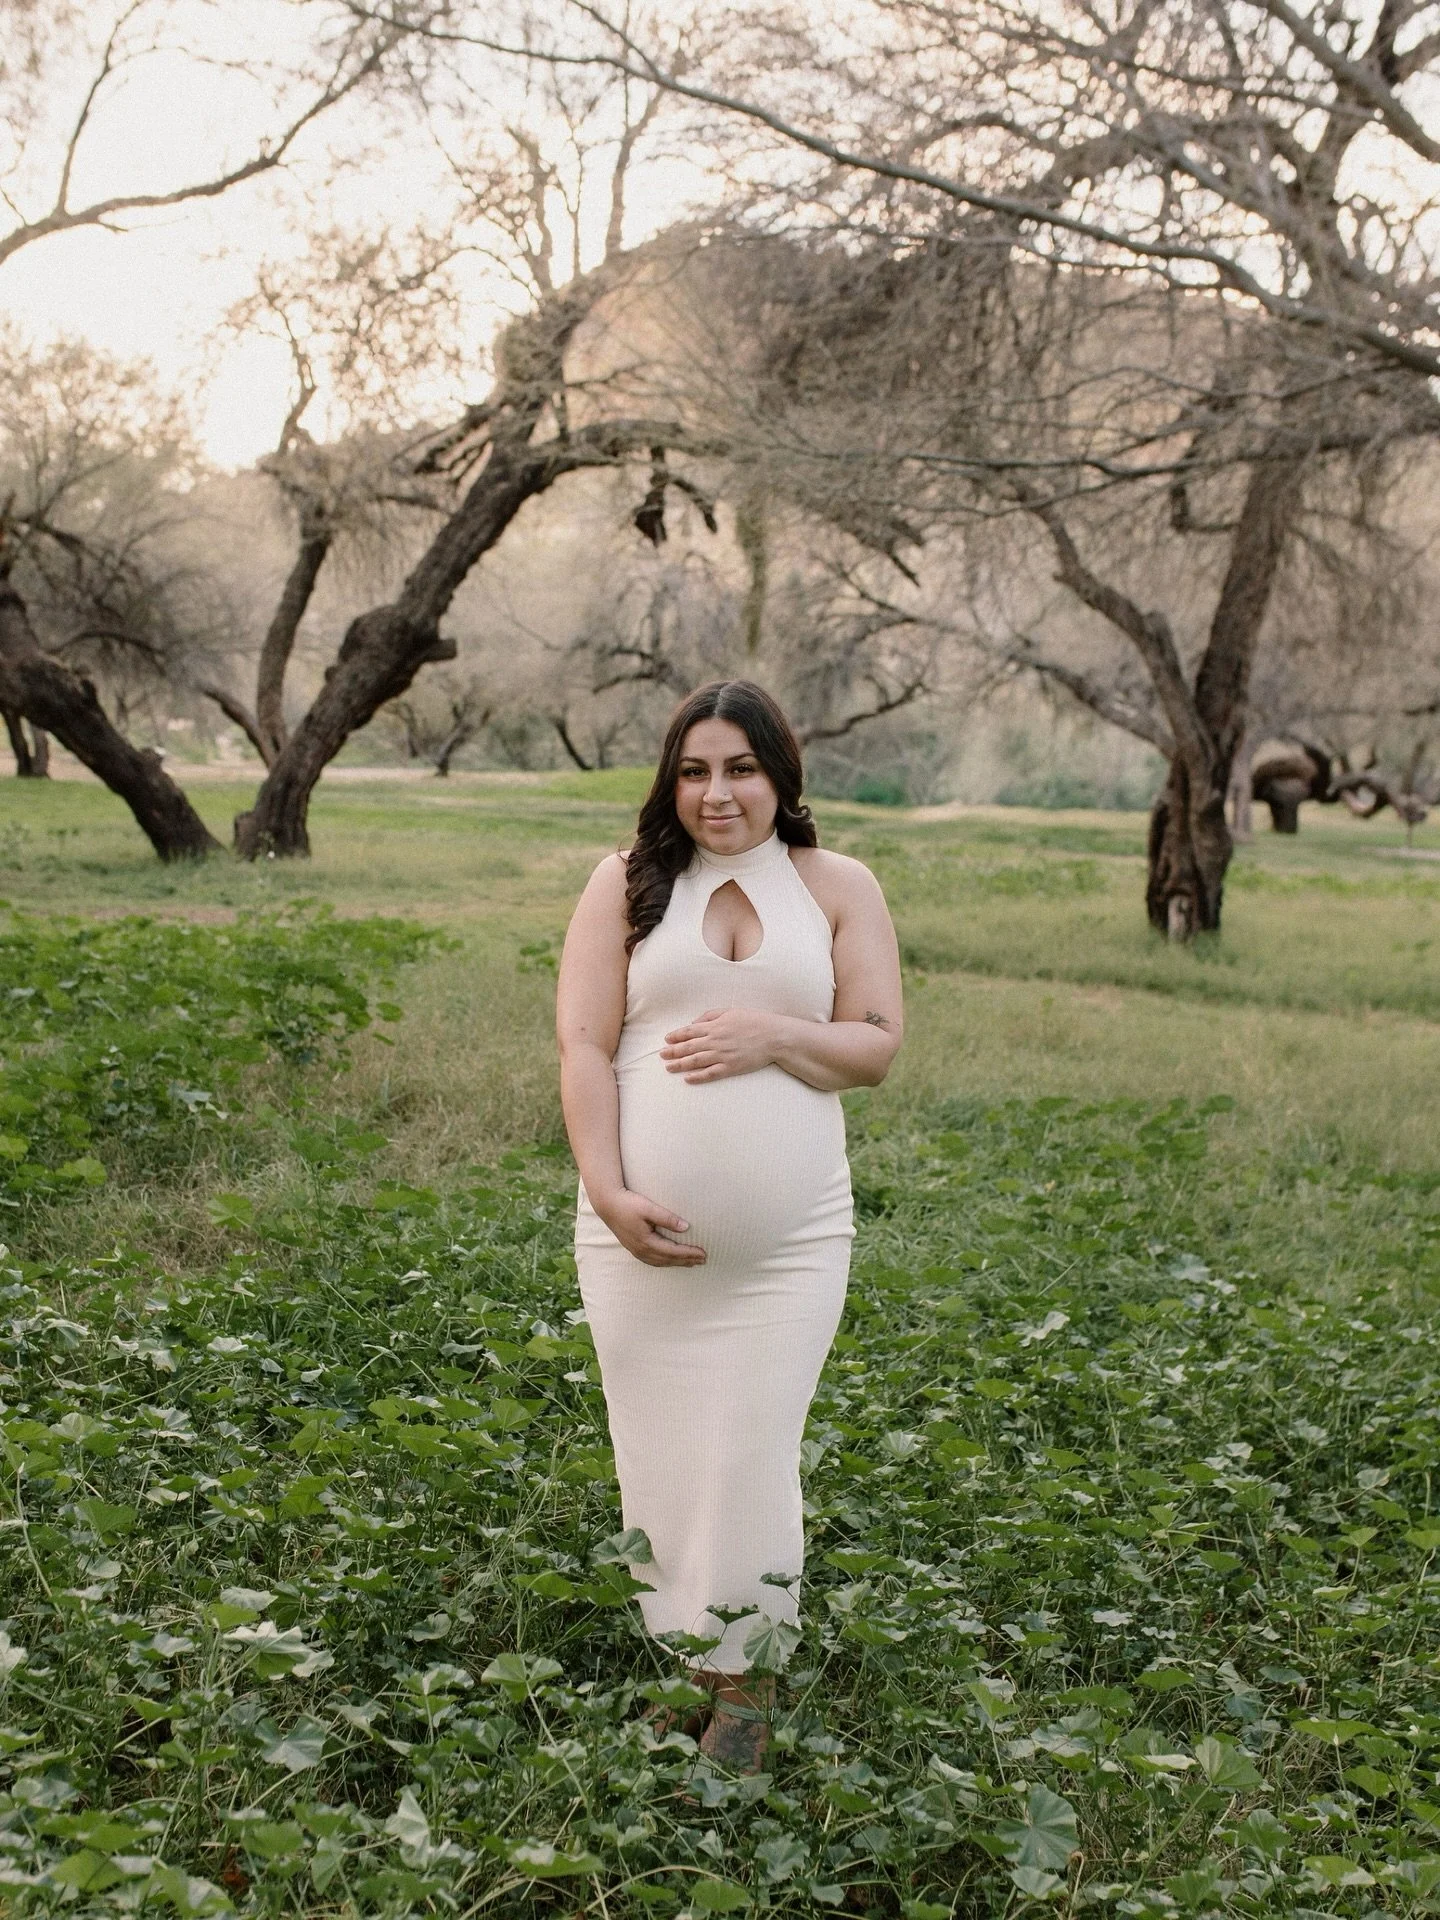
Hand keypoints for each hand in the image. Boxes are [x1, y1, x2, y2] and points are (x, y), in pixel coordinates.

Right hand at [595, 1188, 705, 1266]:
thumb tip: (686, 1227)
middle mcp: (642, 1250)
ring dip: (677, 1263)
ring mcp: (636, 1251)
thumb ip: (667, 1218)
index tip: (704, 1253)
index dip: (689, 1253)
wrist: (607, 1204)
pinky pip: (653, 1260)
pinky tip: (670, 1260)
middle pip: (669, 1259)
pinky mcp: (633, 1248)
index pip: (674, 1251)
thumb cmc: (628, 1204)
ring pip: (661, 1262)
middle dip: (687, 1260)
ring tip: (691, 1263)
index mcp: (647, 1242)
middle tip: (703, 1260)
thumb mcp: (648, 1208)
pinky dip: (665, 1262)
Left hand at [660, 1008, 784, 1082]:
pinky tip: (687, 1079)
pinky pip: (710, 1074)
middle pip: (688, 1047)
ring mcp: (722, 1055)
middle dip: (673, 1051)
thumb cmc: (755, 1021)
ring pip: (695, 1061)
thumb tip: (694, 1022)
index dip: (676, 1036)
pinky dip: (698, 1077)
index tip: (666, 1040)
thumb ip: (711, 1015)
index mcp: (715, 1026)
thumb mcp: (731, 1011)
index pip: (689, 1031)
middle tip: (661, 1055)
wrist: (774, 1037)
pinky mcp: (730, 1067)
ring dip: (680, 1065)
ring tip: (668, 1068)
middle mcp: (715, 1041)